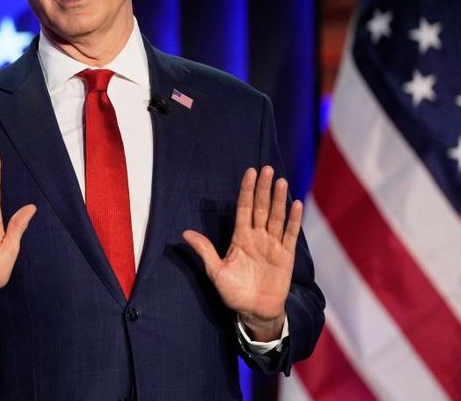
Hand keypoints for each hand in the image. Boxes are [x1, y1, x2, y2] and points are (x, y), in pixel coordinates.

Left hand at [182, 166, 302, 341]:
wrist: (254, 312)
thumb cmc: (234, 293)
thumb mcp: (216, 271)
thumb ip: (205, 250)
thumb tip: (185, 233)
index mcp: (240, 238)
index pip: (244, 208)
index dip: (247, 190)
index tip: (250, 172)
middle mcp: (257, 237)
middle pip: (261, 208)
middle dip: (264, 188)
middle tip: (268, 169)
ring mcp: (272, 245)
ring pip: (276, 217)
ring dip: (279, 200)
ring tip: (282, 181)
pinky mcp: (285, 256)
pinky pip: (290, 235)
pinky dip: (293, 220)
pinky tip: (296, 205)